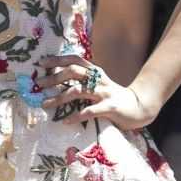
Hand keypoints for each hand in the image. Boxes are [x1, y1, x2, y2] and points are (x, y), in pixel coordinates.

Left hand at [35, 53, 156, 130]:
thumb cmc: (114, 98)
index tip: (41, 63)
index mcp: (96, 72)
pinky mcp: (110, 107)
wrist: (140, 107)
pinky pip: (90, 110)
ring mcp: (105, 93)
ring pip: (78, 90)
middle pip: (74, 72)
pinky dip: (76, 116)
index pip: (75, 60)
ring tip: (45, 104)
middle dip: (54, 77)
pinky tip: (66, 121)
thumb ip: (84, 82)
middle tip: (39, 84)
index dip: (58, 60)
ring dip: (59, 97)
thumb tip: (59, 82)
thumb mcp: (99, 86)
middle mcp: (99, 79)